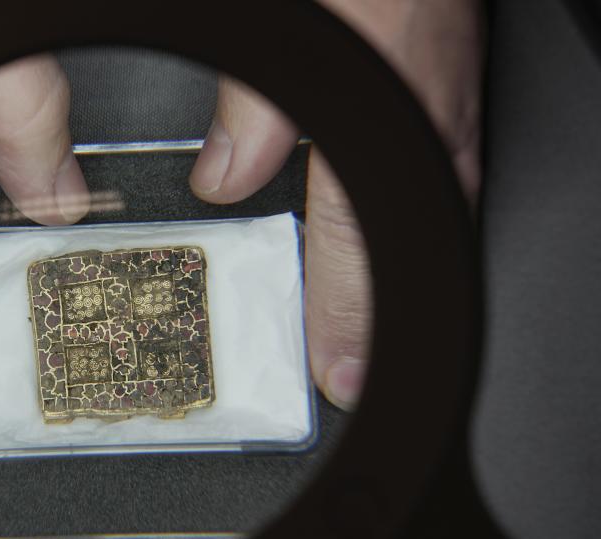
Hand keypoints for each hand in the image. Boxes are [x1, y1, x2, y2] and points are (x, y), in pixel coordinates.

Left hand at [189, 0, 483, 409]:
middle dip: (377, 318)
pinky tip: (369, 248)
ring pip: (426, 226)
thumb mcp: (289, 30)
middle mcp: (426, 126)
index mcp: (383, 109)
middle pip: (405, 251)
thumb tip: (227, 176)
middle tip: (346, 369)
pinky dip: (403, 236)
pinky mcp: (442, 109)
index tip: (338, 373)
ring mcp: (442, 121)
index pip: (361, 240)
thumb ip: (254, 103)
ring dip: (391, 282)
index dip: (348, 316)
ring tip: (353, 328)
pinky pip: (431, 193)